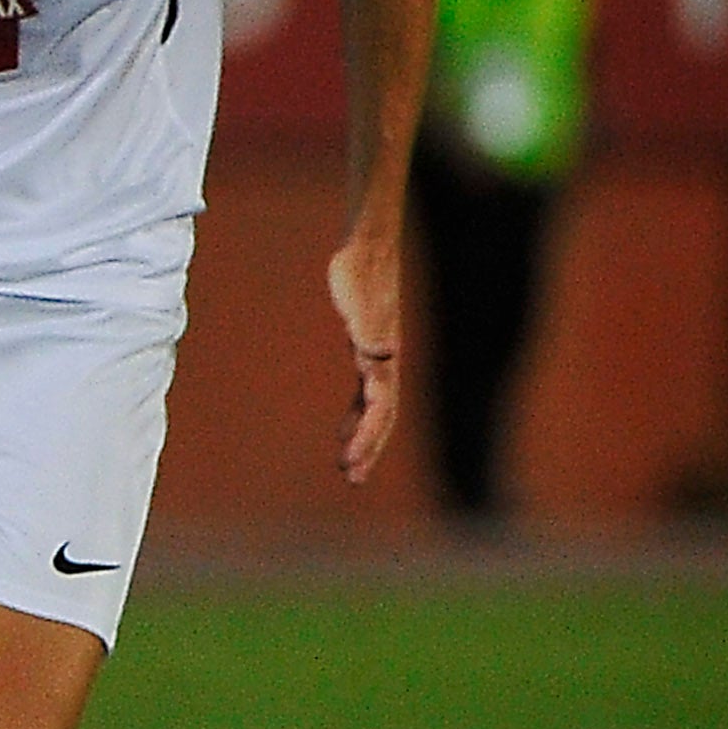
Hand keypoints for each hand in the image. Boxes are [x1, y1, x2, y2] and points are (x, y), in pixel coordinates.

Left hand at [325, 229, 402, 485]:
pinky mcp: (365, 351)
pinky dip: (356, 417)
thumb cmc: (359, 274)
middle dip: (368, 449)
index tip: (347, 462)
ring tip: (349, 467)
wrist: (364, 249)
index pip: (379, 410)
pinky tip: (343, 431)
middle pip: (382, 418)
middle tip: (352, 479)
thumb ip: (369, 332)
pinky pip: (364, 395)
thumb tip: (382, 354)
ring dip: (363, 439)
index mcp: (383, 359)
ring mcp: (377, 359)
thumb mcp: (359, 304)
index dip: (365, 438)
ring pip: (374, 410)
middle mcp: (384, 364)